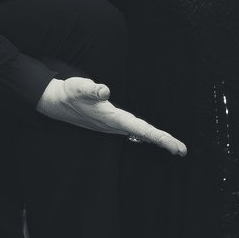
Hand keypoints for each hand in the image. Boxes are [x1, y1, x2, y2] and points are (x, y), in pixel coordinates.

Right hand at [35, 75, 186, 154]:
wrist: (56, 102)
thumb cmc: (69, 93)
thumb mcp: (79, 87)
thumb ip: (92, 89)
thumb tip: (105, 90)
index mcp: (113, 119)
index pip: (141, 129)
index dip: (159, 137)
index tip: (173, 146)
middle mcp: (115, 125)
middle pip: (144, 134)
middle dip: (164, 142)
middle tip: (182, 150)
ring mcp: (113, 125)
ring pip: (140, 134)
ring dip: (157, 139)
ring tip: (174, 146)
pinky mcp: (111, 122)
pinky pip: (134, 130)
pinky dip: (146, 134)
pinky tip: (151, 136)